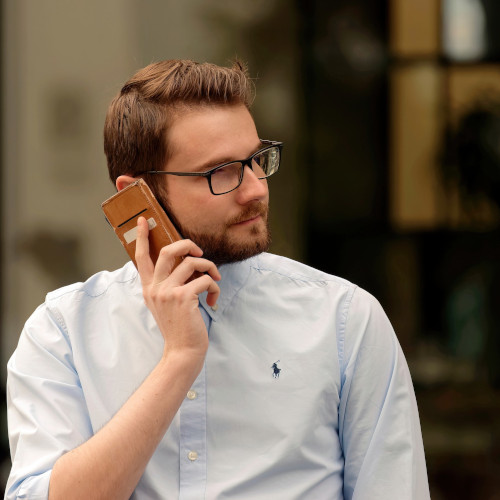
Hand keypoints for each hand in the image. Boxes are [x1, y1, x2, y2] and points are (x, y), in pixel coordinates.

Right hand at [135, 216, 220, 362]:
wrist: (183, 351)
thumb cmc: (180, 327)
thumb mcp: (167, 303)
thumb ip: (169, 284)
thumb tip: (188, 262)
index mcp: (149, 288)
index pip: (141, 258)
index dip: (143, 237)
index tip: (143, 219)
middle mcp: (155, 288)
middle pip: (169, 251)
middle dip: (188, 245)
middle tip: (199, 252)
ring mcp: (167, 291)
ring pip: (192, 263)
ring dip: (210, 269)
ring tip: (215, 282)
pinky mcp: (183, 297)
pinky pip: (205, 279)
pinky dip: (215, 287)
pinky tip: (213, 300)